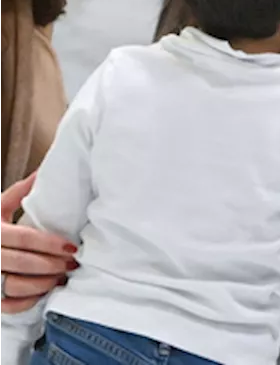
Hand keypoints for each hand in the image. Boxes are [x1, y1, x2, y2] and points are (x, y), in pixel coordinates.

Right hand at [0, 174, 77, 313]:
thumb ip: (17, 192)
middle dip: (52, 264)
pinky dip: (28, 301)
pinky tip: (44, 291)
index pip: (24, 239)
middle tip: (72, 263)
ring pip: (15, 286)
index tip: (72, 247)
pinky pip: (8, 305)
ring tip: (61, 276)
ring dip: (43, 283)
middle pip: (23, 263)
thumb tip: (42, 172)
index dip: (50, 244)